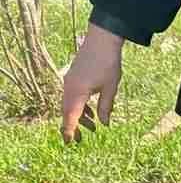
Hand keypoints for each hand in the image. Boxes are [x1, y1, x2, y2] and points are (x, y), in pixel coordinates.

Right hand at [61, 24, 124, 141]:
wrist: (102, 40)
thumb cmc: (108, 64)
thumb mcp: (110, 89)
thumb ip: (105, 107)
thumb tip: (104, 124)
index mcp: (77, 92)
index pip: (70, 116)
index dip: (69, 130)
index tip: (70, 142)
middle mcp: (69, 87)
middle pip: (67, 112)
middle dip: (74, 126)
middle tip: (81, 140)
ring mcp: (70, 80)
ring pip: (70, 104)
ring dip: (79, 117)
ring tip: (92, 127)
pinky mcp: (73, 76)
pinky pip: (73, 96)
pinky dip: (80, 106)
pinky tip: (91, 112)